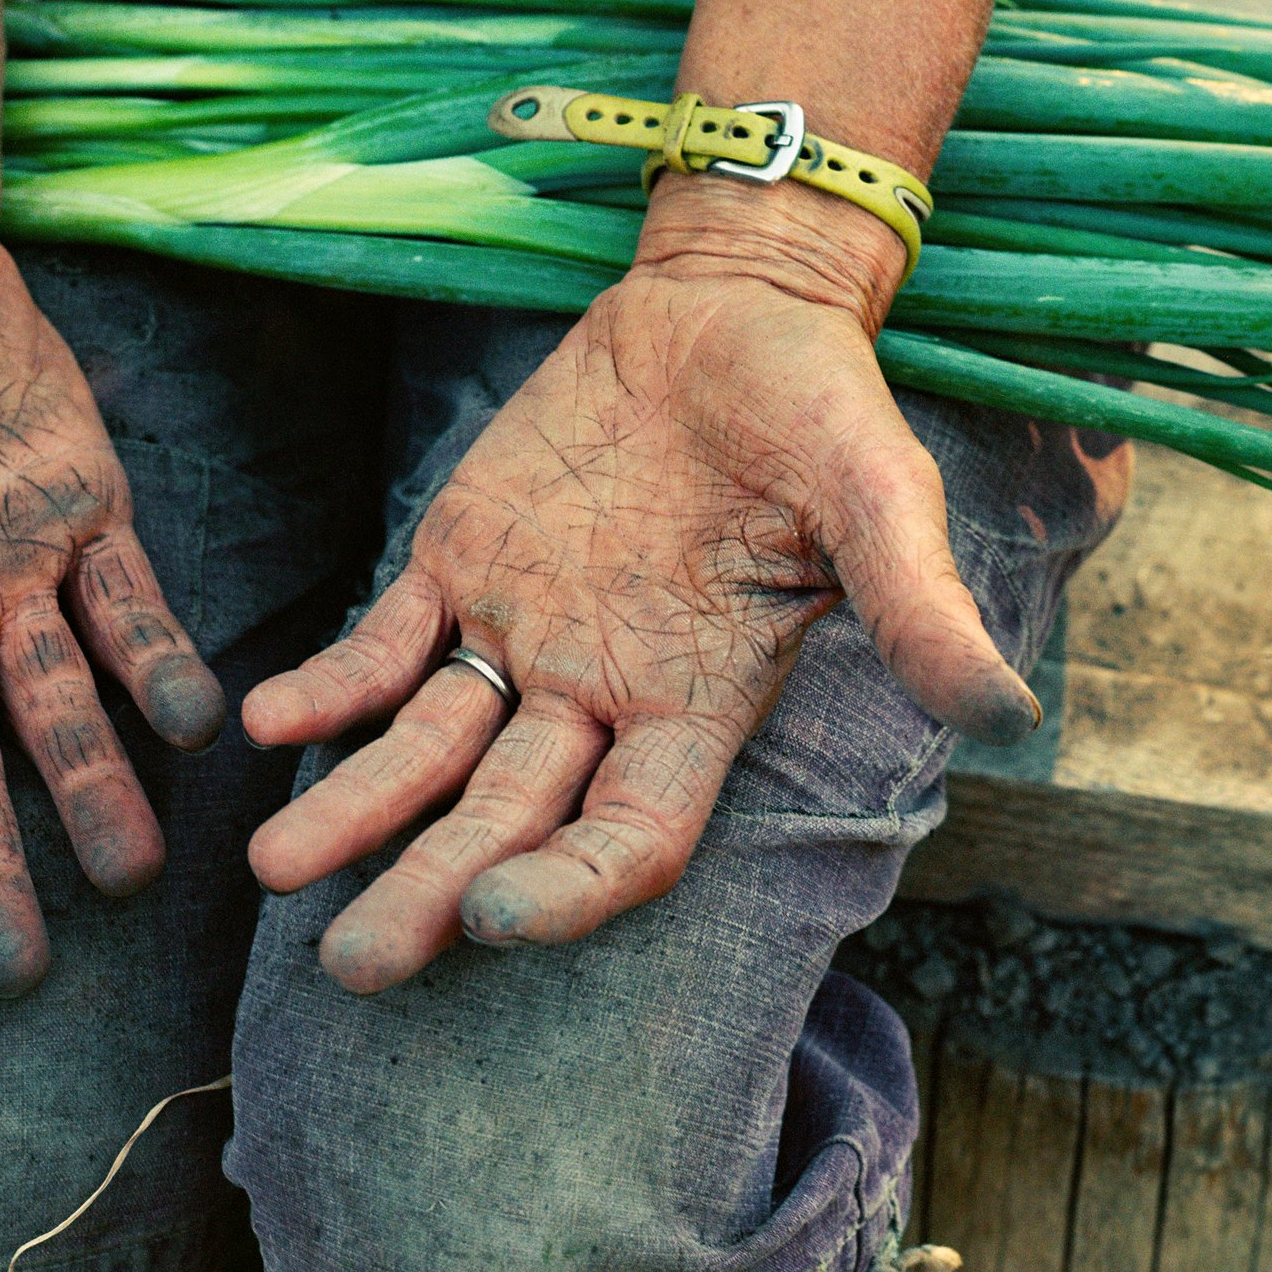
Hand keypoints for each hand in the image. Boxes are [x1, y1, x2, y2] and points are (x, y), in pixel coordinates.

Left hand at [242, 190, 1039, 993]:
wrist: (729, 306)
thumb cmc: (818, 407)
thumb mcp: (877, 498)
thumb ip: (916, 603)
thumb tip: (1006, 712)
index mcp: (700, 706)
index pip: (632, 837)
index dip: (574, 886)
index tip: (502, 919)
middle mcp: (600, 697)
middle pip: (507, 822)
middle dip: (431, 891)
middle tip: (353, 964)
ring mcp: (522, 636)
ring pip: (428, 752)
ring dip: (355, 806)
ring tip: (274, 864)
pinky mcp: (457, 564)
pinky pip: (384, 642)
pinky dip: (330, 682)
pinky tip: (265, 717)